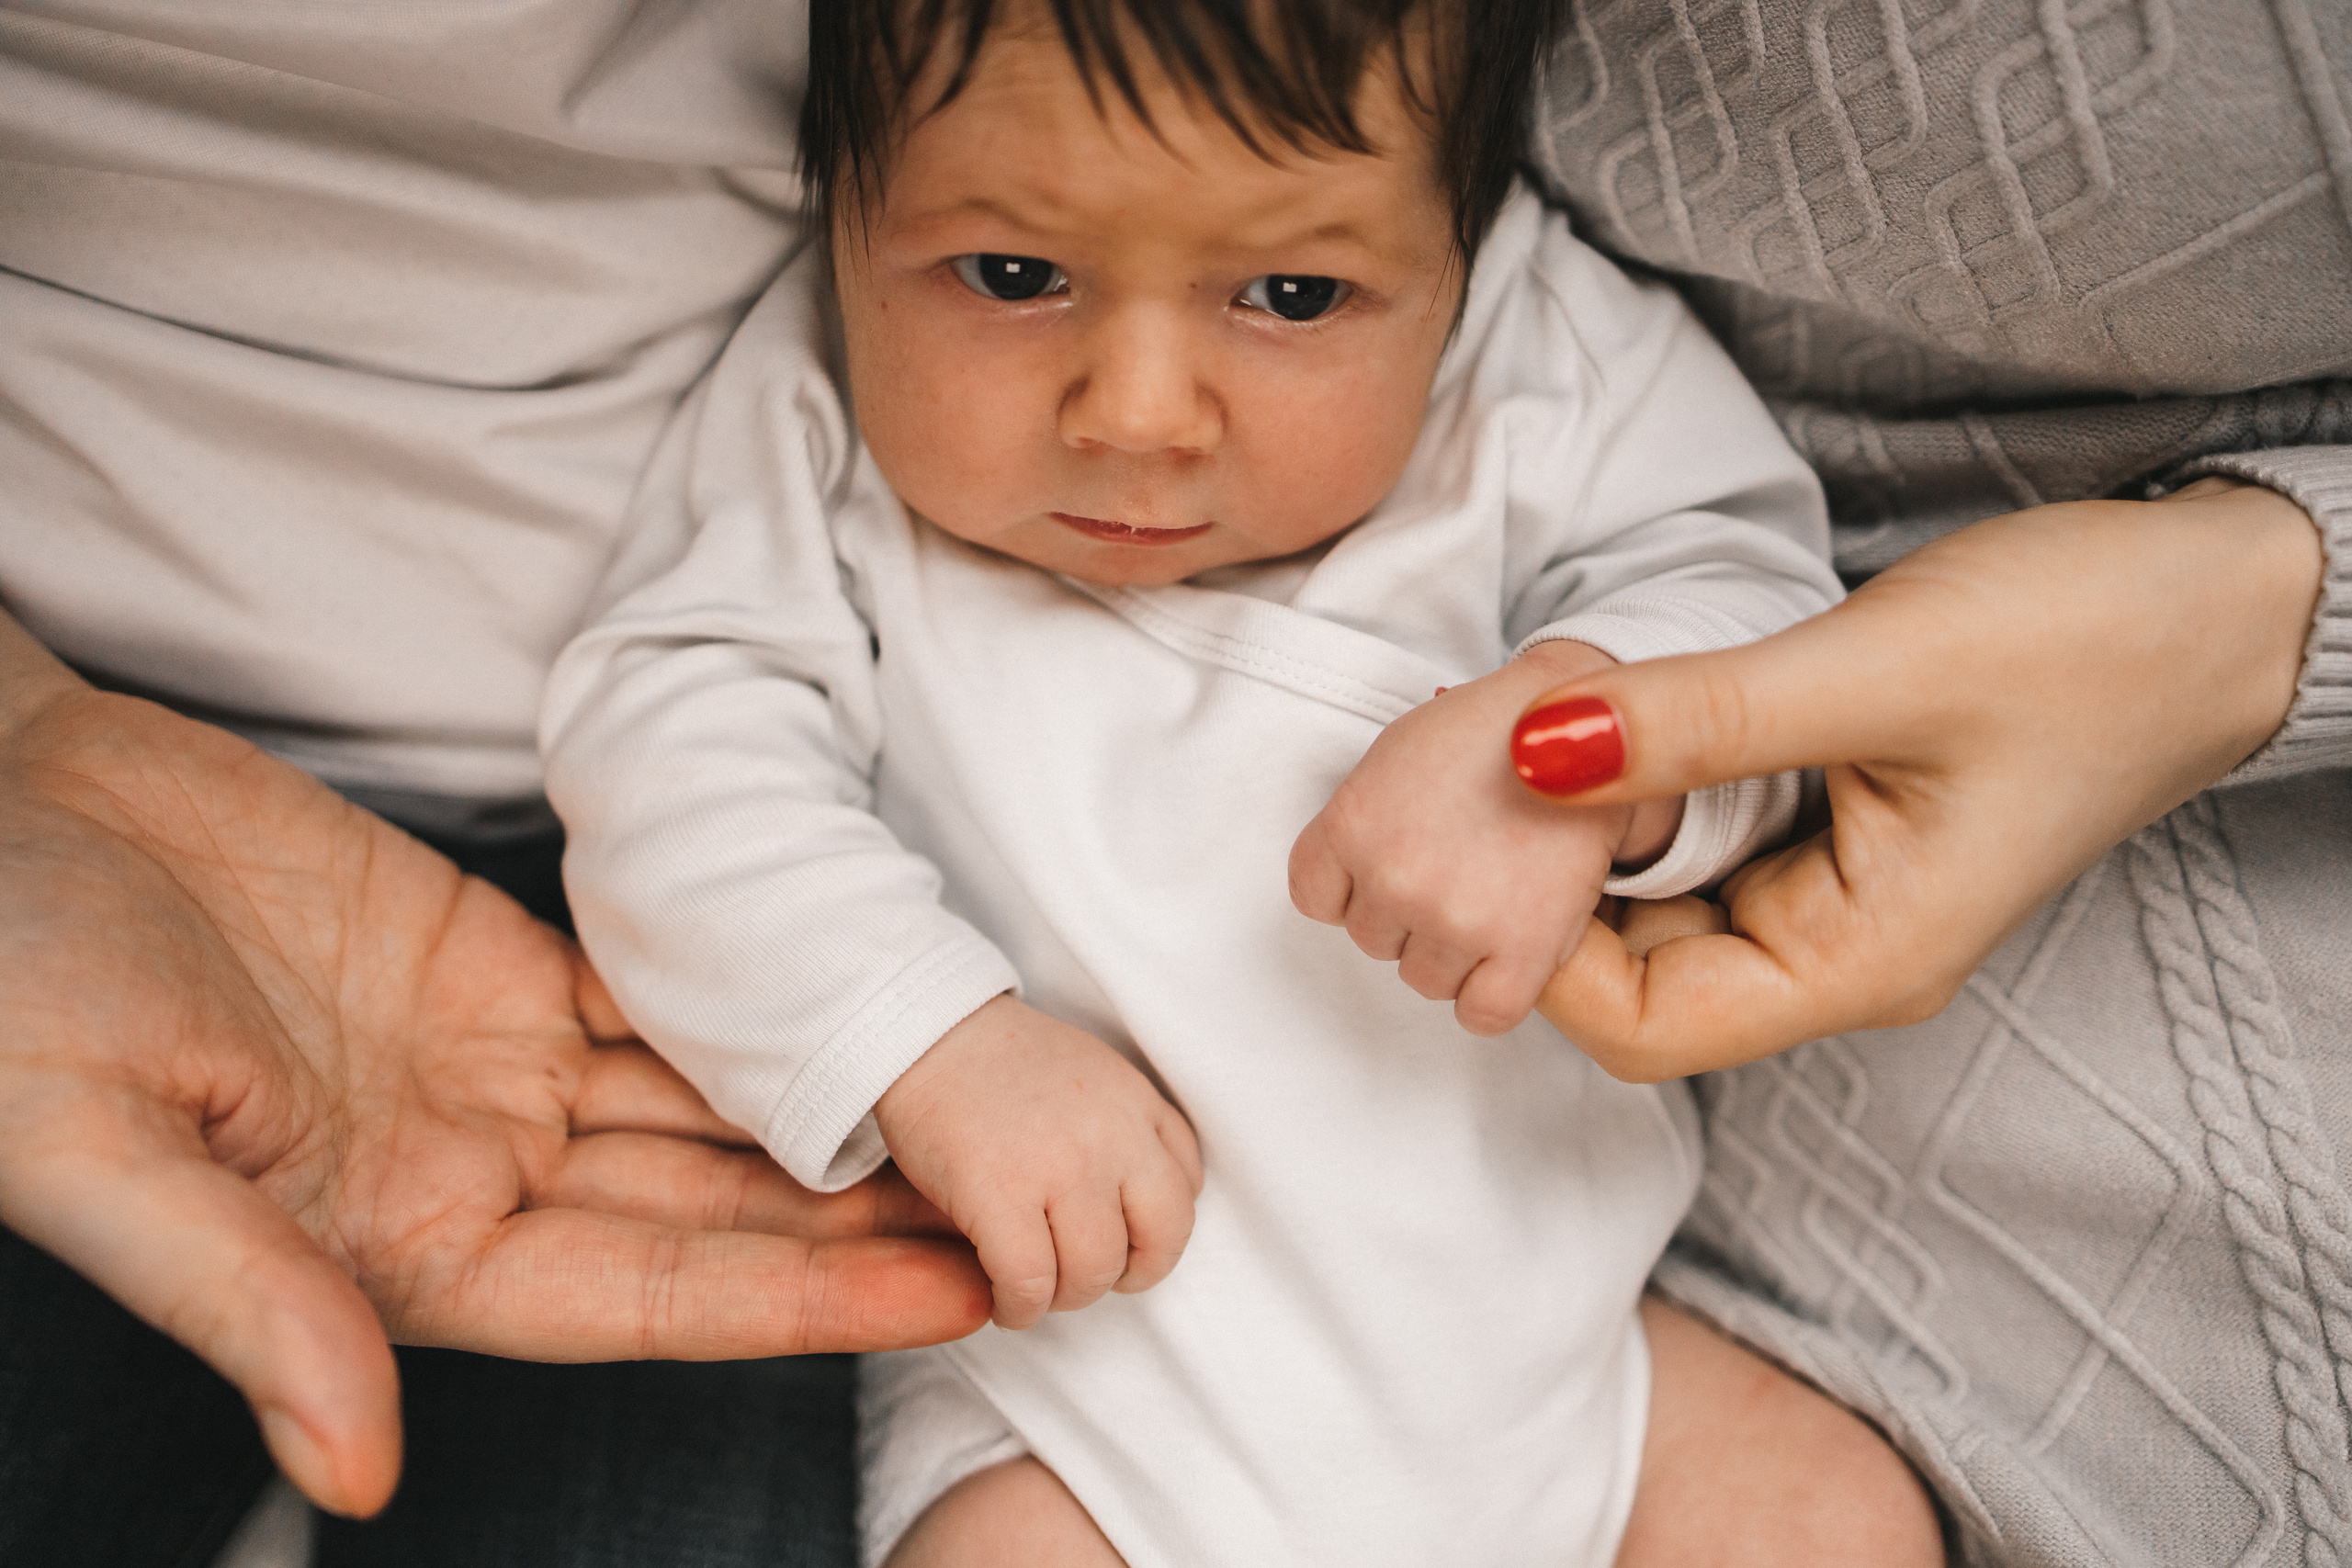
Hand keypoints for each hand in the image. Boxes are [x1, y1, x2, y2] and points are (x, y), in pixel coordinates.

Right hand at [0, 615, 989, 1517]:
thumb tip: (357, 1467)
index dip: (803, 1301)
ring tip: (984, 1114)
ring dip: (834, 1113)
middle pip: (710, 1211)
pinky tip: (860, 1001)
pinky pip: (656, 994)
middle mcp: (467, 1170)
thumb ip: (243, 1299)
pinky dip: (756, 1004)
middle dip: (864, 1218)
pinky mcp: (491, 959)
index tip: (952, 1294)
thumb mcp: (93, 1150)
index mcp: (393, 1251)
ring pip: (704, 1107)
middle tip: (1029, 1206)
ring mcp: (489, 1063)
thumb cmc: (6, 986)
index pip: (648, 1297)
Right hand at [875, 994, 1203, 1329]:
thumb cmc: (1000, 1063)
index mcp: (1137, 1102)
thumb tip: (1133, 1211)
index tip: (1122, 1241)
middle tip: (1084, 1275)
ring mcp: (1059, 1166)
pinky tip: (1004, 1301)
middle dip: (1126, 1275)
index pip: (1186, 1188)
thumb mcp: (1092, 1075)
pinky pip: (1029, 1283)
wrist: (924, 1032)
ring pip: (1093, 1272)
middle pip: (1159, 1241)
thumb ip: (1126, 1130)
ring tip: (1034, 1287)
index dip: (1157, 1232)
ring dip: (1064, 1296)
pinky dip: (1019, 1308)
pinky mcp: (998, 1195)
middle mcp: (1112, 1135)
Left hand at [1288, 641, 1683, 1034]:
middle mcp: (1395, 878)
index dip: (1355, 887)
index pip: (1316, 899)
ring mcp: (1456, 918)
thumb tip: (1353, 882)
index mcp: (1352, 824)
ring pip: (1424, 980)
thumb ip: (1361, 824)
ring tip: (1492, 895)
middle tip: (1459, 868)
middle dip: (1409, 914)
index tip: (1391, 867)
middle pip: (1373, 941)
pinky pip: (1481, 1014)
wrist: (1589, 722)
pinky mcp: (1523, 950)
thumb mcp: (1394, 756)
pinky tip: (1508, 954)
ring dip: (1452, 953)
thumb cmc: (1492, 733)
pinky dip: (1490, 994)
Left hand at [1515, 479, 2324, 1077]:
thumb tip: (1532, 751)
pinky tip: (1605, 720)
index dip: (1543, 951)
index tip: (1491, 831)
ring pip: (1655, 907)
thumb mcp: (1876, 670)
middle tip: (1488, 760)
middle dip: (1548, 887)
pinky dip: (1637, 794)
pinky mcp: (1824, 832)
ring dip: (1586, 833)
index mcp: (1857, 964)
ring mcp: (1827, 896)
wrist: (2215, 599)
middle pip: (1631, 979)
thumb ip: (1700, 720)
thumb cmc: (2086, 642)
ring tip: (1536, 727)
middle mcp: (1833, 953)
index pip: (1643, 1030)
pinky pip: (1695, 844)